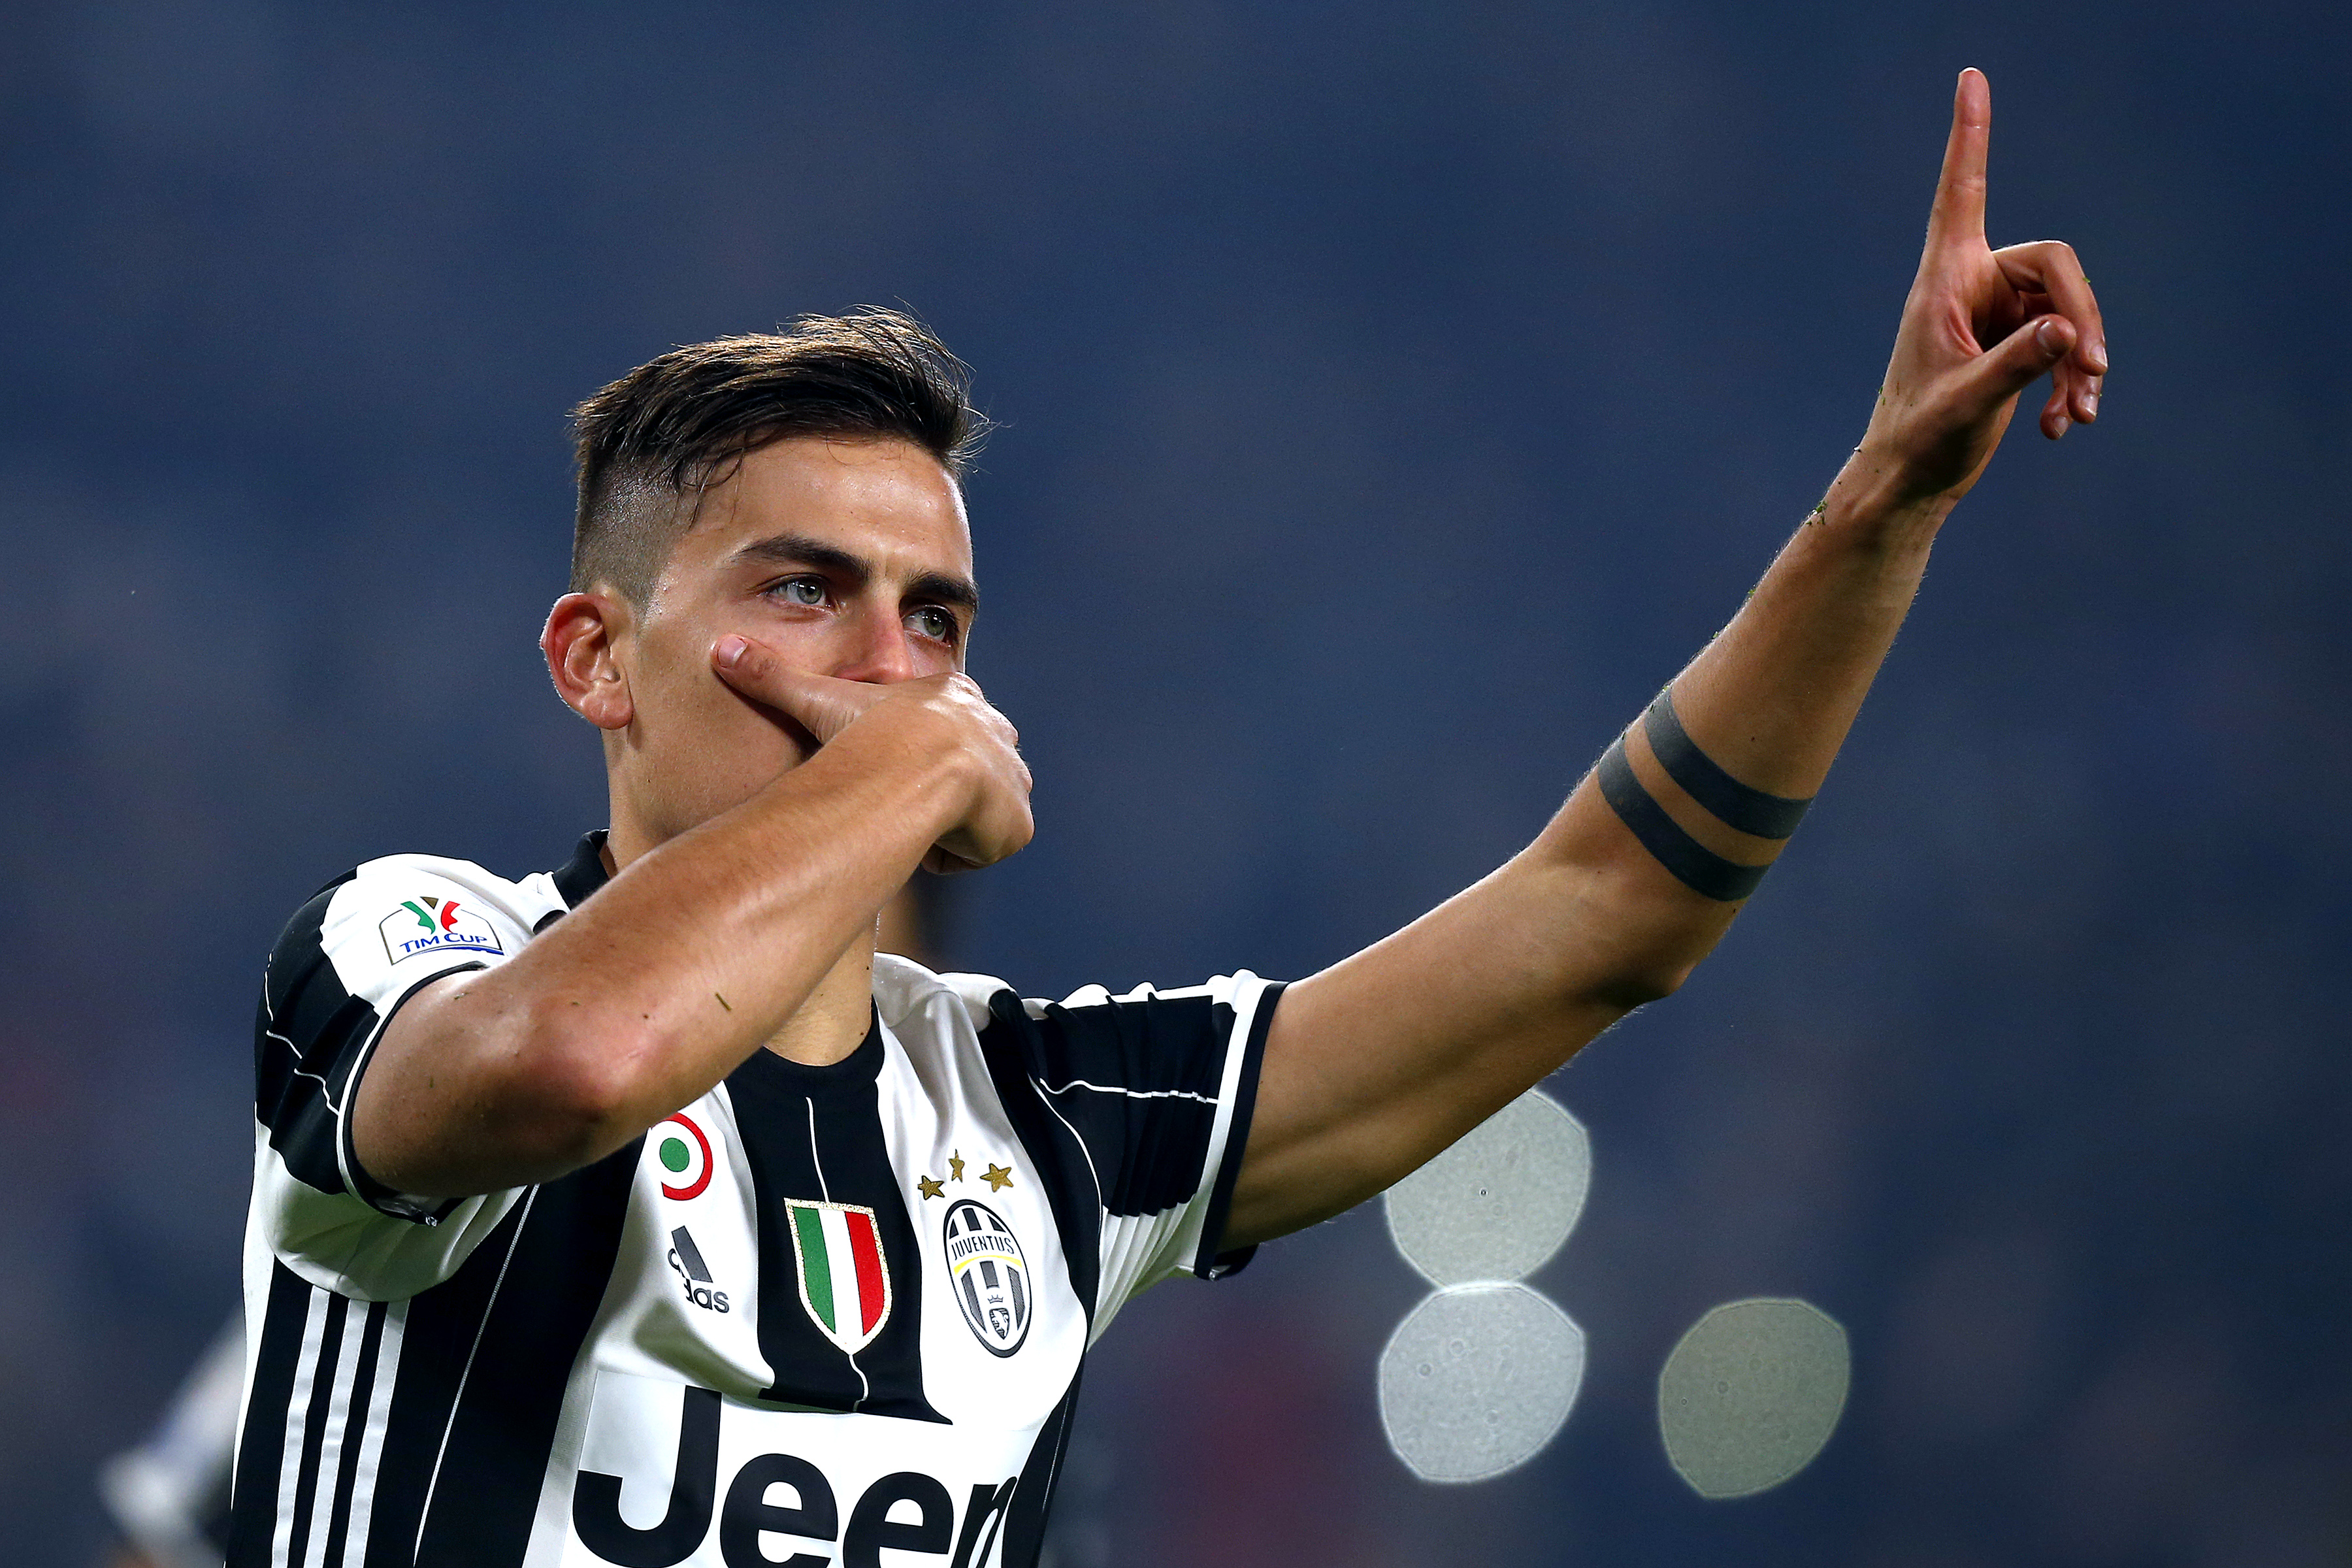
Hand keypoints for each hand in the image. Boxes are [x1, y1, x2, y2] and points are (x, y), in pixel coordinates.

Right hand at [711, 635, 1033, 872]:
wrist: (912, 770)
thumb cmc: (865, 733)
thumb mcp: (817, 698)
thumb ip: (773, 678)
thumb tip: (719, 649)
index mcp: (956, 698)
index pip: (943, 731)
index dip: (912, 757)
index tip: (886, 769)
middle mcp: (996, 733)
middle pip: (968, 772)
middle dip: (937, 791)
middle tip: (898, 799)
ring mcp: (1012, 779)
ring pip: (975, 815)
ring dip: (943, 824)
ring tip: (909, 818)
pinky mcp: (1018, 824)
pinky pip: (984, 851)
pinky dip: (957, 855)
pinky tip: (930, 840)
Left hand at [1853, 69, 2107, 509]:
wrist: (1907, 483)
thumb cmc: (1918, 440)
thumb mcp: (1967, 403)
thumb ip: (2016, 365)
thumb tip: (2068, 331)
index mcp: (1944, 281)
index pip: (1961, 192)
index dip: (1970, 136)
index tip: (1971, 77)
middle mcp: (1972, 286)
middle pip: (2056, 266)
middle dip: (2084, 315)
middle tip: (2094, 371)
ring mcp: (1997, 313)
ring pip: (2070, 308)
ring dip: (2081, 360)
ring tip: (2078, 415)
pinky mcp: (2015, 343)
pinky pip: (2064, 341)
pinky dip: (2070, 382)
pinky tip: (2063, 427)